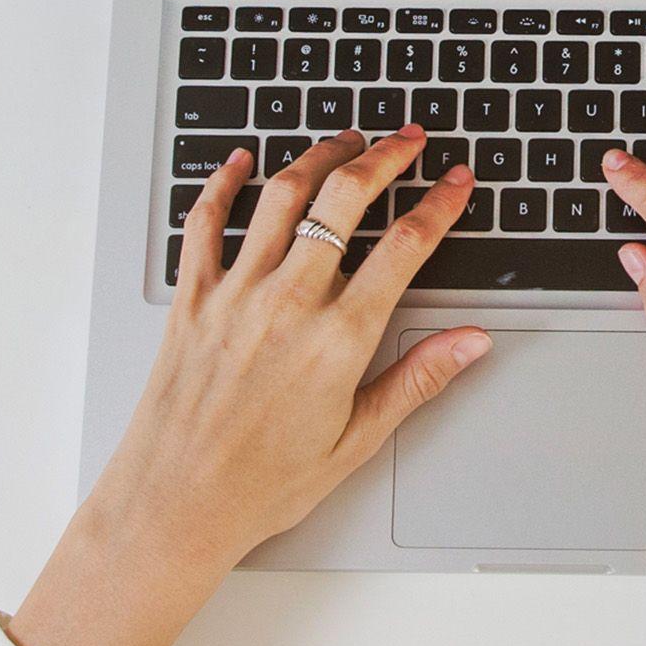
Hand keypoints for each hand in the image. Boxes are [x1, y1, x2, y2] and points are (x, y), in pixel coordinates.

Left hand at [8, 128, 487, 645]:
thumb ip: (417, 380)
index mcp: (339, 340)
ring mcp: (235, 295)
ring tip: (345, 141)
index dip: (440, 204)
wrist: (175, 506)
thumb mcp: (358, 440)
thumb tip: (471, 343)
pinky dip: (222, 184)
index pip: (405, 248)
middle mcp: (288, 304)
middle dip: (384, 157)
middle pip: (344, 200)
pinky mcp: (192, 300)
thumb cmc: (262, 485)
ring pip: (280, 196)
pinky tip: (240, 162)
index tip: (457, 181)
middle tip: (408, 139)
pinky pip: (204, 223)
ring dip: (318, 157)